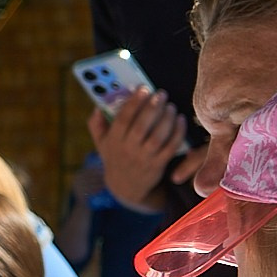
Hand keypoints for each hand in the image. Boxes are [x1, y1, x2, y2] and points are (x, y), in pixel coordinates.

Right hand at [85, 90, 184, 211]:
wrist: (126, 187)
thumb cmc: (115, 158)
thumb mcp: (101, 143)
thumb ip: (97, 125)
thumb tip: (97, 106)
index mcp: (113, 141)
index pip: (122, 119)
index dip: (133, 103)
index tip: (143, 88)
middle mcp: (128, 150)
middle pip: (141, 126)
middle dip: (152, 108)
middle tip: (160, 93)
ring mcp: (144, 158)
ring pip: (157, 136)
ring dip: (166, 119)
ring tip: (170, 105)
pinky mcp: (158, 165)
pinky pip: (170, 147)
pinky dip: (177, 133)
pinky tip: (180, 120)